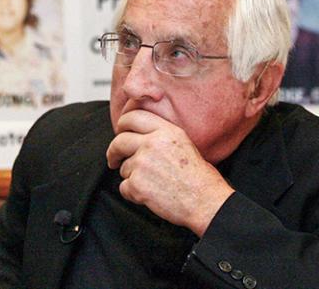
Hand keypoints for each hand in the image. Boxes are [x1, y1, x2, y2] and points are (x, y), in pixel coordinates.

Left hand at [106, 110, 233, 236]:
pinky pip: (124, 187)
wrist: (205, 201)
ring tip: (153, 183)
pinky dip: (133, 194)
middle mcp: (152, 143)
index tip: (120, 132)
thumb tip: (136, 133)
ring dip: (132, 176)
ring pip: (123, 167)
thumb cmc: (197, 175)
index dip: (122, 125)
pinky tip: (150, 194)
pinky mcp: (137, 185)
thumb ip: (159, 133)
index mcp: (165, 130)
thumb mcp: (182, 141)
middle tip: (114, 159)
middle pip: (119, 141)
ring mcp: (143, 163)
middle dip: (113, 152)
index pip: (132, 117)